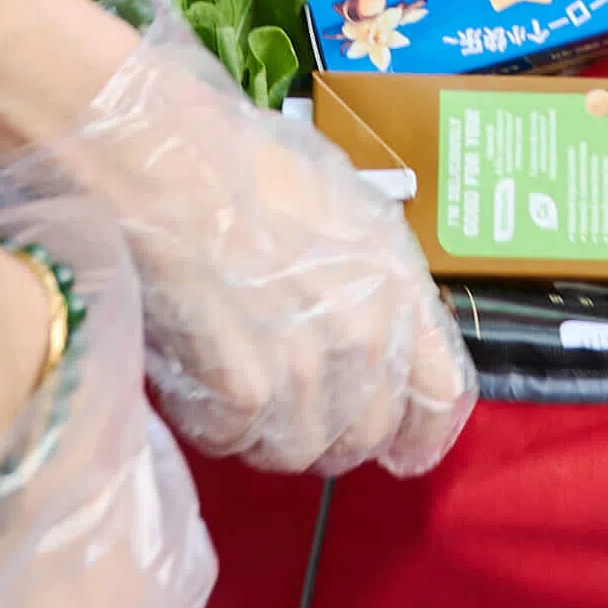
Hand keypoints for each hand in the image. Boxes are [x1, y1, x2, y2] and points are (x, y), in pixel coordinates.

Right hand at [0, 10, 468, 480]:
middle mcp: (365, 332)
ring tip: (230, 387)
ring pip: (296, 450)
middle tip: (282, 409)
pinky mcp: (243, 387)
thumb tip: (371, 337)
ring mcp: (305, 365)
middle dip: (325, 434)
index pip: (442, 398)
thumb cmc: (242, 164)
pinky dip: (211, 421)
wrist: (165, 157)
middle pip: (363, 438)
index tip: (396, 450)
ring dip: (263, 432)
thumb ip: (372, 281)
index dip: (417, 435)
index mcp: (398, 283)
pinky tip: (193, 378)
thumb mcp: (342, 208)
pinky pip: (234, 438)